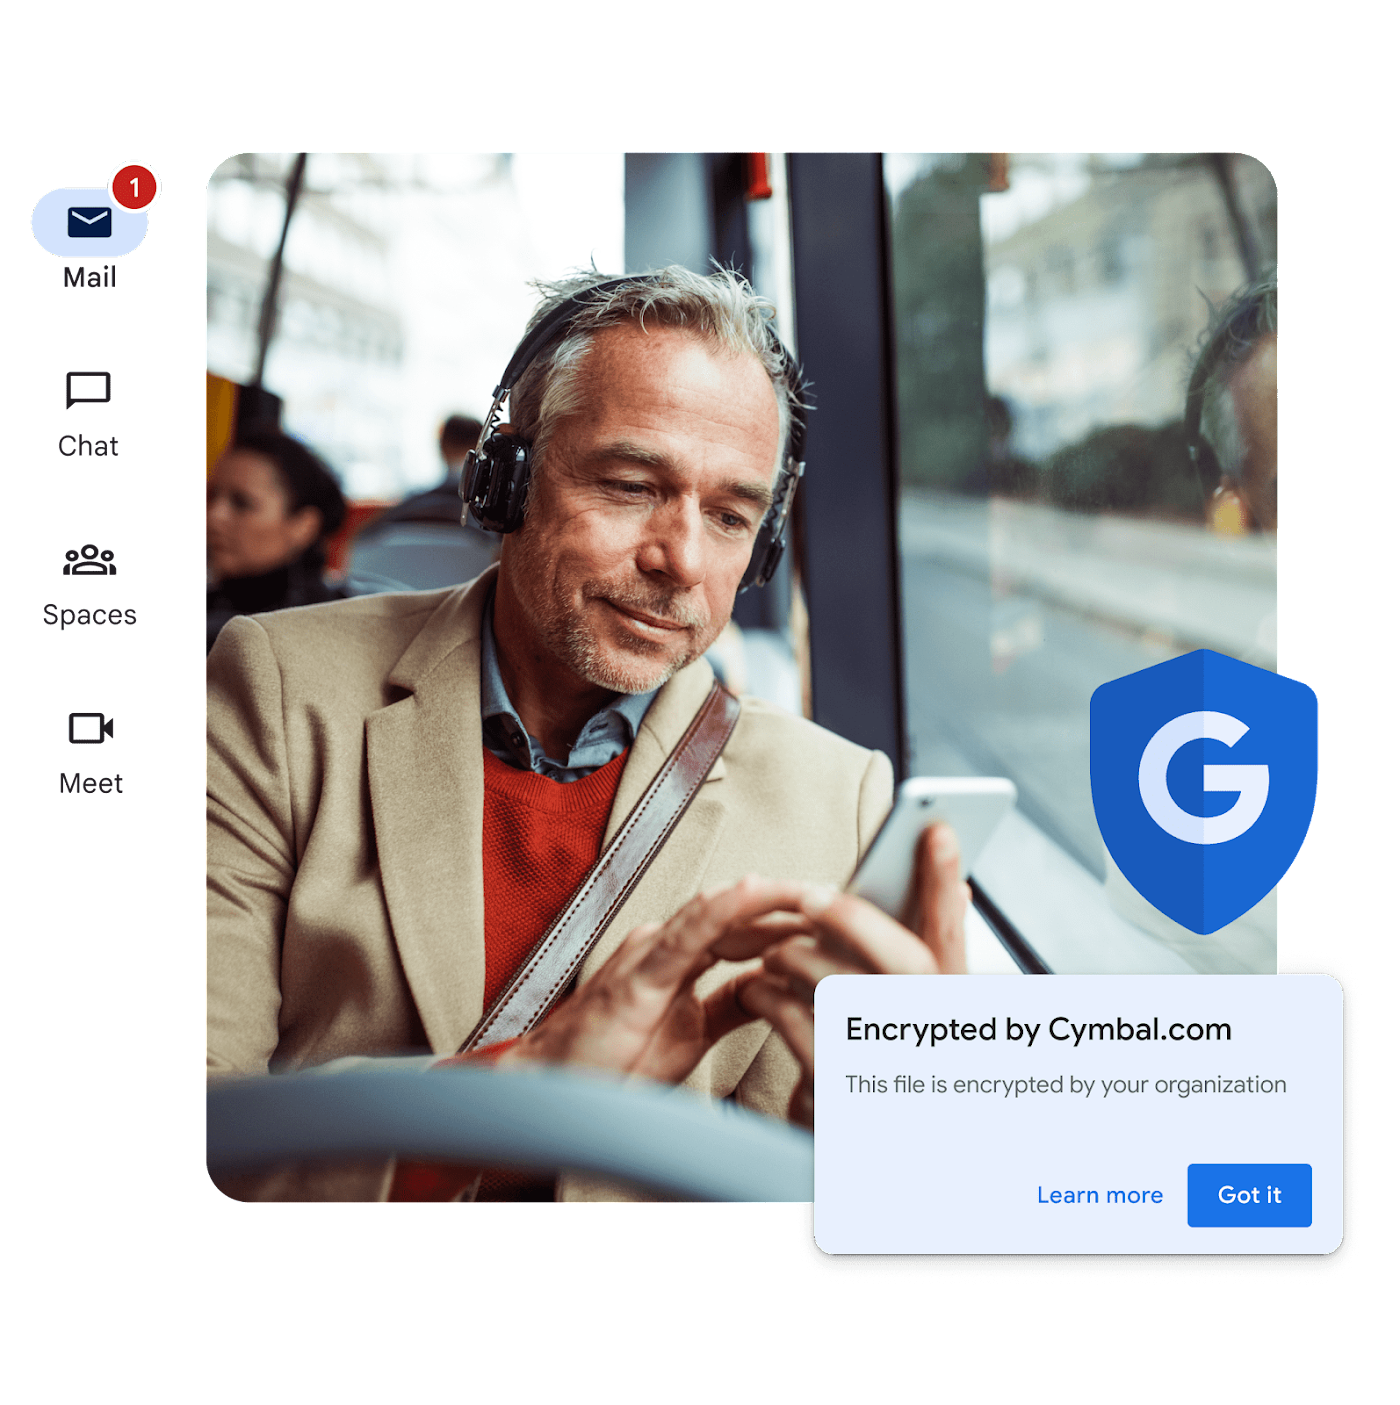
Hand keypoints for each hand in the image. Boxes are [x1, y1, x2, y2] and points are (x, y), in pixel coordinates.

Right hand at [495, 876, 813, 1084]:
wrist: (552, 1089)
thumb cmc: (608, 1063)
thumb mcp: (692, 1034)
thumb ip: (730, 1006)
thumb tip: (773, 991)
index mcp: (679, 957)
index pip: (746, 929)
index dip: (789, 923)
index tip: (833, 921)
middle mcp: (667, 944)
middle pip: (741, 914)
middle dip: (791, 906)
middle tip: (840, 900)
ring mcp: (653, 952)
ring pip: (721, 911)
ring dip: (771, 897)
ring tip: (814, 890)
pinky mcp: (641, 973)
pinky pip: (689, 932)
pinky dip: (725, 907)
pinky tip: (755, 893)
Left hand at [737, 823, 968, 1125]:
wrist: (851, 1173)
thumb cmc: (885, 1084)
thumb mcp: (913, 1026)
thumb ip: (921, 963)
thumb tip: (940, 892)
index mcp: (955, 1015)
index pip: (956, 940)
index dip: (946, 883)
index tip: (935, 830)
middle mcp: (934, 1041)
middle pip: (906, 962)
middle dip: (853, 918)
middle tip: (809, 896)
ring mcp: (893, 1070)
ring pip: (842, 989)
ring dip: (797, 960)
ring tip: (775, 953)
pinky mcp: (842, 1095)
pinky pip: (798, 1027)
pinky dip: (770, 1001)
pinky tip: (756, 993)